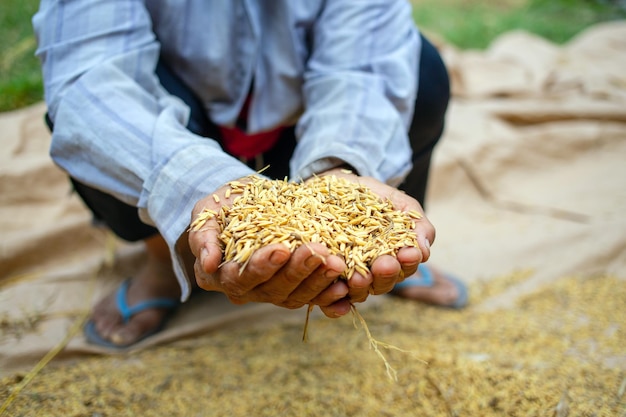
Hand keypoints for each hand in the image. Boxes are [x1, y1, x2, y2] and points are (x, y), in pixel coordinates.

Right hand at [188, 178, 353, 317]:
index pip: (240, 278)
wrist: (251, 203)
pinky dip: (330, 297)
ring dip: (318, 281)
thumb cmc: (225, 205)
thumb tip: (209, 265)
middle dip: (297, 270)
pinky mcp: (297, 289)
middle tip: (318, 250)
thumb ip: (203, 236)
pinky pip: (314, 299)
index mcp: (222, 276)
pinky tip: (345, 289)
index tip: (281, 247)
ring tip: (337, 263)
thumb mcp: (208, 212)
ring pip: (297, 296)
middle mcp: (248, 291)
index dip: (261, 266)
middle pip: (273, 289)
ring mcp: (273, 292)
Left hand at [313, 168, 435, 303]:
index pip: (405, 266)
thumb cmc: (371, 196)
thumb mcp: (397, 203)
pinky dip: (332, 298)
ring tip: (358, 275)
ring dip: (360, 286)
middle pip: (383, 284)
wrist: (332, 185)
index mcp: (394, 258)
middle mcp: (371, 273)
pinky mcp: (322, 276)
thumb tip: (424, 251)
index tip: (408, 253)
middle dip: (386, 274)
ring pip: (357, 292)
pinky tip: (335, 289)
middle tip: (385, 265)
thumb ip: (416, 224)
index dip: (408, 262)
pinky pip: (327, 297)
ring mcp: (346, 276)